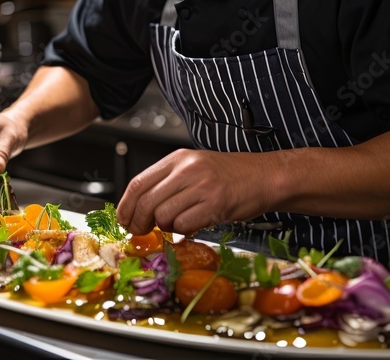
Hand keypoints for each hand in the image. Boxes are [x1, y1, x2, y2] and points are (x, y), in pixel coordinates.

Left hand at [115, 149, 269, 235]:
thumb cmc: (230, 175)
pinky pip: (184, 226)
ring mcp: (201, 187)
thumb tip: (140, 208)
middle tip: (141, 231)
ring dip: (166, 227)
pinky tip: (194, 224)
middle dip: (139, 222)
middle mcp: (187, 170)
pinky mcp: (215, 205)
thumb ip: (168, 183)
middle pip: (146, 202)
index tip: (124, 219)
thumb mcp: (194, 167)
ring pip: (164, 216)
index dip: (126, 205)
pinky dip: (184, 231)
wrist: (265, 176)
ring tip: (180, 222)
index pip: (138, 183)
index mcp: (178, 159)